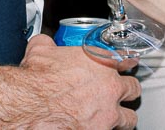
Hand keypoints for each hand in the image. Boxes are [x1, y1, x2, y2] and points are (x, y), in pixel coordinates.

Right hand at [18, 35, 139, 129]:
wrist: (31, 105)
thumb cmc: (38, 80)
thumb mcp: (41, 50)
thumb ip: (50, 45)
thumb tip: (46, 43)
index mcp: (100, 62)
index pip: (124, 59)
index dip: (124, 62)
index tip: (124, 66)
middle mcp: (110, 86)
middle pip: (133, 88)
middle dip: (127, 91)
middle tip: (119, 93)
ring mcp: (108, 112)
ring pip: (129, 118)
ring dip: (122, 116)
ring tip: (115, 116)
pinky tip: (98, 127)